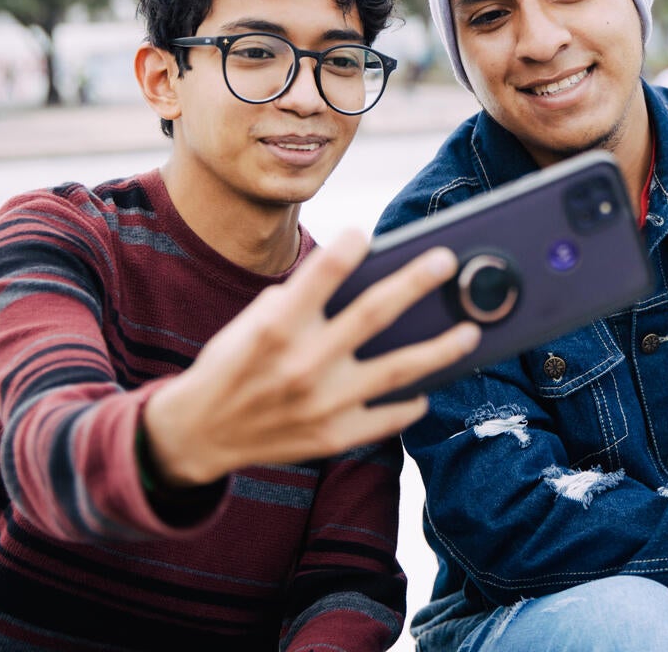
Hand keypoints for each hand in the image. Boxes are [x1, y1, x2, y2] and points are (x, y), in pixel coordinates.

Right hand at [143, 230, 480, 486]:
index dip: (349, 248)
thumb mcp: (252, 322)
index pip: (321, 273)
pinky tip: (428, 388)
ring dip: (441, 349)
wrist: (197, 433)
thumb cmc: (231, 365)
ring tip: (471, 332)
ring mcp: (321, 404)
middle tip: (445, 262)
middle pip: (374, 314)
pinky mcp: (332, 436)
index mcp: (276, 326)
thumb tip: (356, 278)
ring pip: (398, 370)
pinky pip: (386, 417)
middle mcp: (302, 363)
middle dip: (416, 283)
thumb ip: (300, 300)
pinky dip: (412, 402)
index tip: (368, 232)